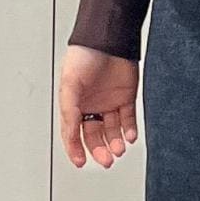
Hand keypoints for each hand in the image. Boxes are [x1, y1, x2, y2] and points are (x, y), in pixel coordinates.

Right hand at [59, 45, 139, 168]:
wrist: (108, 38)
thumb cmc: (84, 55)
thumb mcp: (70, 85)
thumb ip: (70, 111)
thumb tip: (70, 134)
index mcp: (74, 104)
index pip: (73, 132)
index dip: (76, 148)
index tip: (81, 162)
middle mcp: (92, 105)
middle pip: (95, 135)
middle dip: (100, 149)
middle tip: (106, 160)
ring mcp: (109, 102)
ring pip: (113, 129)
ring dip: (115, 141)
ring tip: (119, 149)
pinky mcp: (127, 97)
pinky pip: (128, 118)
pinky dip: (129, 130)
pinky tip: (129, 136)